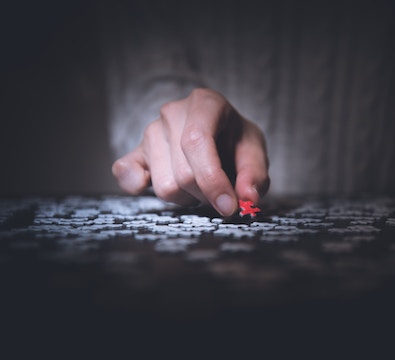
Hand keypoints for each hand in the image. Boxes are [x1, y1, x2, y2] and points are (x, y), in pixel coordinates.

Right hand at [112, 88, 269, 215]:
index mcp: (204, 103)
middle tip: (222, 191)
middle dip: (207, 194)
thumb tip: (247, 198)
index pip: (197, 142)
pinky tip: (156, 183)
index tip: (229, 207)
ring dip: (188, 198)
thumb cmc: (236, 142)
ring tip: (201, 183)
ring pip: (164, 186)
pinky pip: (125, 173)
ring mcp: (151, 131)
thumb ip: (254, 175)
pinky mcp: (136, 152)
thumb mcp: (255, 152)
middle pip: (183, 173)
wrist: (220, 134)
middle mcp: (172, 113)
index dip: (212, 180)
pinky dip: (138, 186)